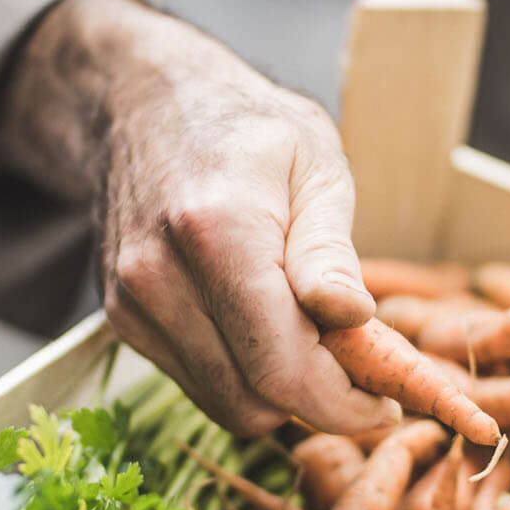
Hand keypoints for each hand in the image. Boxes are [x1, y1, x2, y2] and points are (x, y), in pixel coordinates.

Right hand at [0, 0, 398, 435]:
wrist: (143, 103)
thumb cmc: (246, 127)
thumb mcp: (315, 164)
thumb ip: (329, 249)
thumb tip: (352, 318)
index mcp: (218, 233)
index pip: (283, 370)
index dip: (344, 406)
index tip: (386, 405)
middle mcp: (160, 278)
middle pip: (252, 401)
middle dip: (318, 402)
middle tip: (361, 369)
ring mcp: (133, 303)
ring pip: (224, 404)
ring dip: (279, 393)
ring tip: (315, 340)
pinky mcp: (123, 320)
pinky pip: (197, 383)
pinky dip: (242, 375)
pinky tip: (266, 329)